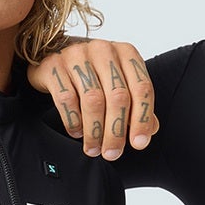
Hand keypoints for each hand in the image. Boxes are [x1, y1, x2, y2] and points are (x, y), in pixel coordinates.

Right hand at [27, 40, 157, 159]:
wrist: (55, 55)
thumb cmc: (93, 73)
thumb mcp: (119, 83)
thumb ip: (136, 104)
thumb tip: (150, 129)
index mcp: (126, 53)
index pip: (142, 88)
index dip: (142, 119)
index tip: (139, 144)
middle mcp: (104, 50)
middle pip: (118, 96)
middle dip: (116, 131)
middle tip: (112, 154)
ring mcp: (77, 55)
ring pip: (93, 100)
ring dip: (94, 132)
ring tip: (93, 149)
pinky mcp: (54, 64)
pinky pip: (66, 99)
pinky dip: (73, 121)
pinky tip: (77, 133)